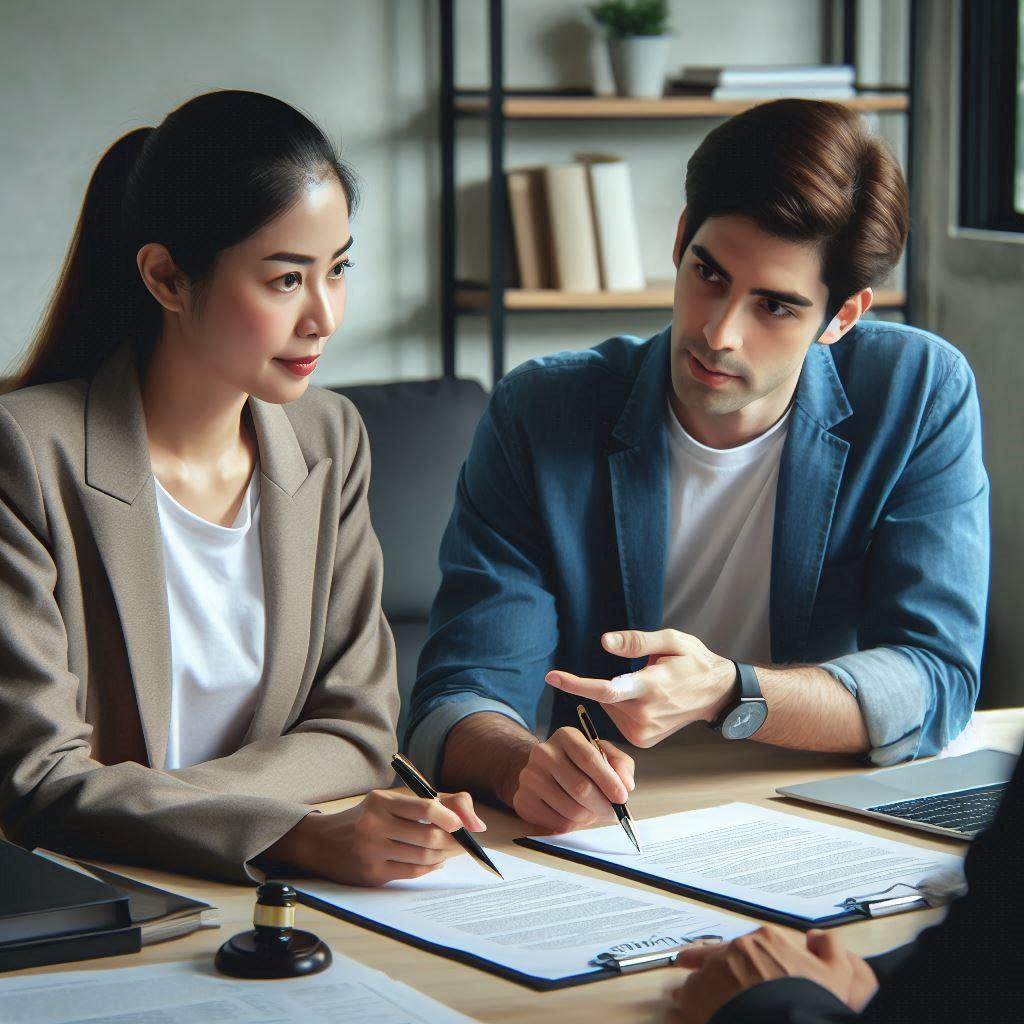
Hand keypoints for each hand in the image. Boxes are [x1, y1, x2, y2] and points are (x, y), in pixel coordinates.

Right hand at [268, 788, 485, 885]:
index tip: (466, 826)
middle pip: (429, 837)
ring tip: (449, 851)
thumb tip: (477, 823)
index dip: (451, 817)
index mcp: (382, 801)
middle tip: (465, 842)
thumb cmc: (369, 817)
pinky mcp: (372, 874)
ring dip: (444, 856)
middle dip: (454, 842)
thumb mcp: (395, 800)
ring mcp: (372, 851)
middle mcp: (375, 824)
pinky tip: (435, 862)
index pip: (425, 807)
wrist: (324, 842)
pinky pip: (412, 873)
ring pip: (423, 857)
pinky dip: (430, 868)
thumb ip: (438, 803)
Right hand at [510, 725, 634, 833]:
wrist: (543, 771)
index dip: (608, 781)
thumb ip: (620, 764)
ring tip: (593, 811)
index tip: (622, 797)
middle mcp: (543, 752)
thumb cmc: (579, 764)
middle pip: (580, 788)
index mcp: (566, 736)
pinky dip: (573, 825)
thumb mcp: (602, 754)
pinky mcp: (523, 799)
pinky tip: (574, 814)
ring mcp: (530, 776)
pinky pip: (557, 823)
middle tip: (614, 814)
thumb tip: (627, 784)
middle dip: (603, 806)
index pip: (589, 759)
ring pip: (571, 809)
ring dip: (589, 817)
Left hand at [545, 629, 735, 746]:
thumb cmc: (693, 662)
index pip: (606, 690)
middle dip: (610, 682)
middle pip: (605, 697)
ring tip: (650, 689)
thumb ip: (636, 641)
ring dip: (619, 696)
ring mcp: (644, 731)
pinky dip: (624, 708)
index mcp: (651, 686)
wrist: (717, 695)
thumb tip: (604, 642)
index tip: (552, 676)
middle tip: (642, 674)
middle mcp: (645, 714)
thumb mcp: (670, 640)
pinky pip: (618, 719)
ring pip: (610, 708)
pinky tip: (648, 703)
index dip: (576, 684)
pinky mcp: (643, 741)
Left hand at [671, 926, 877, 1022]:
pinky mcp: (697, 994)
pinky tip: (693, 1011)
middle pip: (723, 955)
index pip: (753, 943)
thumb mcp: (839, 974)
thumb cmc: (812, 1004)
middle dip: (719, 968)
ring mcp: (715, 970)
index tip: (744, 966)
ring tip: (703, 1000)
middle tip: (713, 979)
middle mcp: (738, 949)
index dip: (747, 957)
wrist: (790, 1023)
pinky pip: (686, 995)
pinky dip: (688, 1002)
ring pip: (702, 972)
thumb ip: (830, 948)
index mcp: (768, 940)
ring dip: (703, 985)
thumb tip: (817, 937)